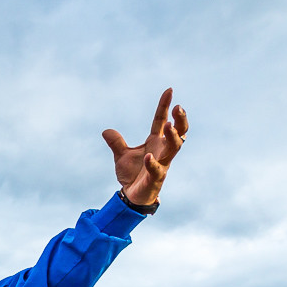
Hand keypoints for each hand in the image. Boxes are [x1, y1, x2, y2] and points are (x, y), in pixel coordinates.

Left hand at [101, 88, 187, 206]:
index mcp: (154, 141)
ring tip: (168, 126)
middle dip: (180, 120)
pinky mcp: (156, 178)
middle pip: (178, 132)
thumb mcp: (121, 156)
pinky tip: (148, 156)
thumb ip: (116, 143)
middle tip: (179, 107)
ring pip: (174, 148)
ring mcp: (162, 163)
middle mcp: (162, 150)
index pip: (160, 120)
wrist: (132, 196)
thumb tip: (106, 131)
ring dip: (173, 137)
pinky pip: (157, 169)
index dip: (165, 106)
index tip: (169, 90)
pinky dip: (152, 163)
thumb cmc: (132, 174)